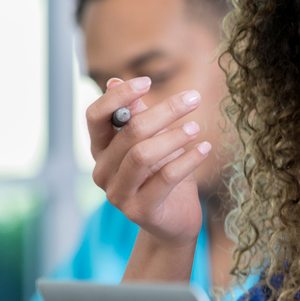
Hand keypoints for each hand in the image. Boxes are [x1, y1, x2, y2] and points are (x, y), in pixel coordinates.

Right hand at [86, 77, 207, 246]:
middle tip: (194, 98)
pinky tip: (204, 148)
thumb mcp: (153, 140)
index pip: (95, 116)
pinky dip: (187, 160)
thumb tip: (116, 80)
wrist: (175, 220)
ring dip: (174, 137)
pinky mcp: (139, 211)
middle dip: (164, 111)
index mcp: (100, 149)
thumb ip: (136, 115)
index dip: (118, 97)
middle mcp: (101, 171)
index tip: (147, 81)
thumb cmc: (163, 174)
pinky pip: (164, 179)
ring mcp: (117, 194)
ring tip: (196, 128)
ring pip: (142, 155)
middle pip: (129, 132)